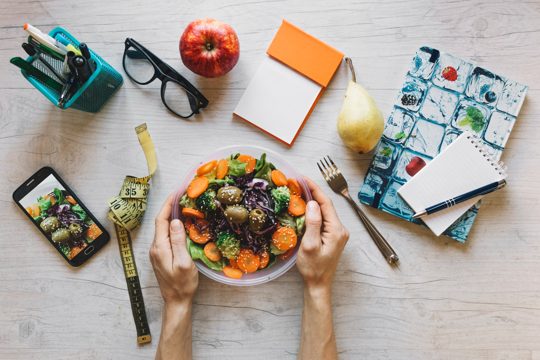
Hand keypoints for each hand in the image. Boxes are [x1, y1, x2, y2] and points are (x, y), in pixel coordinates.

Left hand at [149, 194, 198, 306]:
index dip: (168, 205)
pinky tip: (182, 223)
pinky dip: (173, 226)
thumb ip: (178, 241)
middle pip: (161, 222)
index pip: (161, 220)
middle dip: (170, 207)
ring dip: (172, 216)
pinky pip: (166, 236)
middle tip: (182, 196)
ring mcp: (157, 252)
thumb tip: (175, 222)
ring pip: (163, 229)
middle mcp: (155, 247)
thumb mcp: (184, 262)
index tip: (176, 192)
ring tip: (184, 206)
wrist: (176, 301)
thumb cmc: (183, 284)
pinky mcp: (161, 256)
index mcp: (160, 247)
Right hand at [296, 178, 348, 292]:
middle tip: (297, 183)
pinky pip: (323, 219)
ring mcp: (337, 233)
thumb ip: (313, 223)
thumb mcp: (310, 245)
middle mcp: (340, 229)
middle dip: (313, 192)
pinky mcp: (332, 237)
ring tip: (299, 191)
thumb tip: (313, 203)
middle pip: (326, 205)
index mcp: (336, 230)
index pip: (326, 203)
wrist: (319, 284)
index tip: (303, 179)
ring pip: (324, 211)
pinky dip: (314, 211)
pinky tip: (304, 207)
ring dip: (313, 200)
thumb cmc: (313, 268)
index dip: (314, 189)